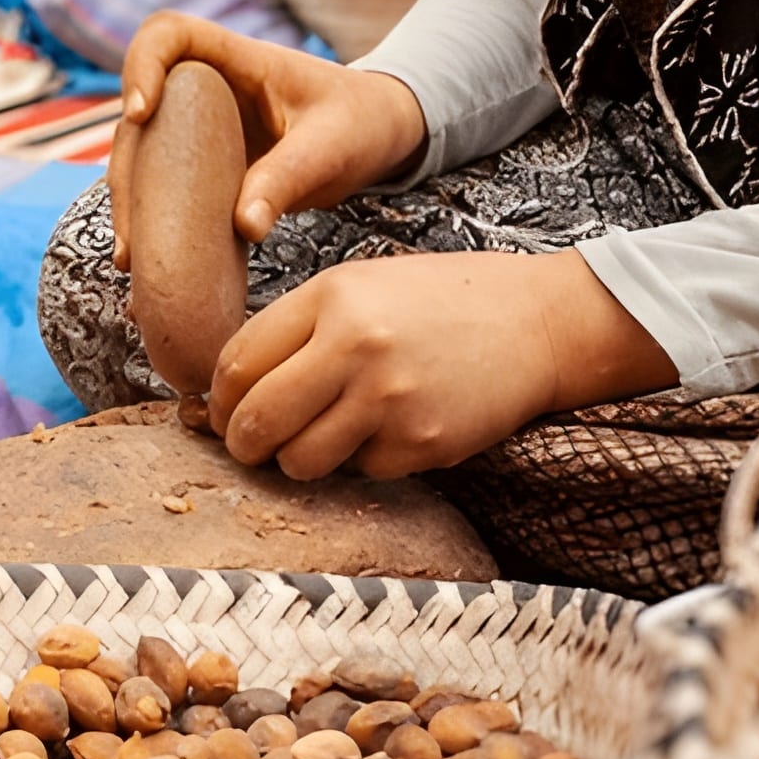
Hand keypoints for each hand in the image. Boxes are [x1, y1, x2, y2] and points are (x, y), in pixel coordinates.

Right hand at [108, 11, 427, 269]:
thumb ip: (289, 179)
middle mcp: (208, 91)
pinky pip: (167, 189)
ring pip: (144, 155)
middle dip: (126, 166)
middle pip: (140, 111)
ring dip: (131, 204)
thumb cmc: (361, 122)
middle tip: (132, 225)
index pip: (168, 35)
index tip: (141, 113)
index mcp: (238, 61)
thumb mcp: (332, 147)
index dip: (141, 65)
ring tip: (132, 260)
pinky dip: (154, 223)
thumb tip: (245, 228)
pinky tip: (148, 267)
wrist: (379, 137)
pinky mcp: (206, 168)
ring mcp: (201, 130)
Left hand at [207, 250, 679, 479]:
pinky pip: (359, 472)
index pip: (237, 364)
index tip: (225, 410)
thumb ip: (298, 328)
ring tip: (320, 438)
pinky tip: (387, 430)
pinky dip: (362, 462)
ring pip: (299, 461)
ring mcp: (389, 400)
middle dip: (242, 443)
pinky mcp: (420, 445)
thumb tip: (228, 390)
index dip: (220, 398)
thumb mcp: (363, 286)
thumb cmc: (443, 303)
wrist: (538, 323)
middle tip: (250, 445)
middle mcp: (356, 347)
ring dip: (297, 460)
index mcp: (332, 297)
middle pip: (256, 421)